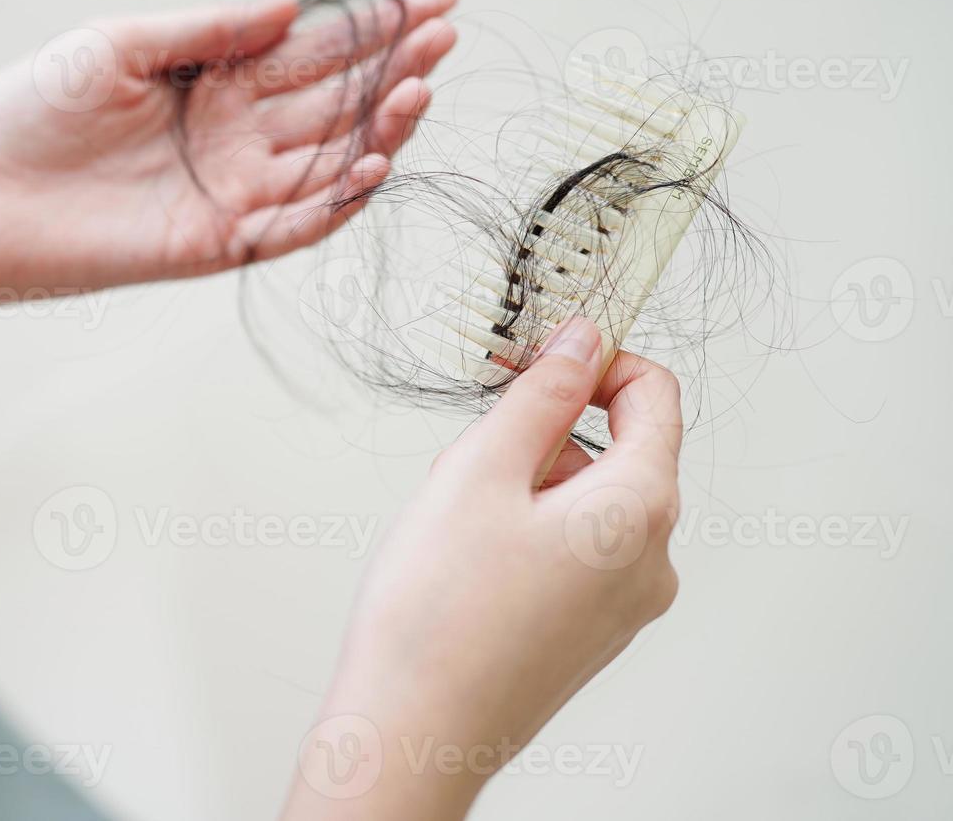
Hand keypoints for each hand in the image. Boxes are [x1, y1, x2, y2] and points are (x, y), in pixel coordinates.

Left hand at [0, 0, 456, 293]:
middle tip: (444, 37)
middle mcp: (233, 136)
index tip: (428, 1)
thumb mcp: (117, 44)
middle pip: (335, 102)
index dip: (372, 28)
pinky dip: (335, 201)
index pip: (312, 51)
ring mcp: (230, 190)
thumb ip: (207, 32)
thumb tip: (288, 10)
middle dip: (394, 69)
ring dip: (379, 131)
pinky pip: (292, 226)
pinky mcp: (215, 242)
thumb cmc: (29, 111)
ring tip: (419, 92)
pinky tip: (372, 165)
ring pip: (327, 162)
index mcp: (213, 81)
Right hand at [283, 317, 682, 819]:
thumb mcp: (480, 469)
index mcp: (639, 510)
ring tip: (454, 518)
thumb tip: (584, 341)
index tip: (538, 358)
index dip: (596, 360)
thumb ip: (543, 394)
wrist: (414, 729)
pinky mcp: (590, 632)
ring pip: (585, 501)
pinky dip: (524, 531)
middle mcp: (649, 561)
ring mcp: (623, 604)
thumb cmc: (439, 617)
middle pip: (615, 448)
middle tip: (469, 454)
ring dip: (524, 483)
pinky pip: (573, 550)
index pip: (654, 394)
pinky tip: (464, 557)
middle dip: (542, 433)